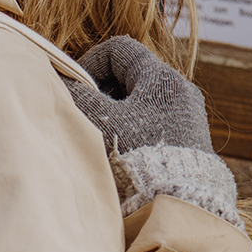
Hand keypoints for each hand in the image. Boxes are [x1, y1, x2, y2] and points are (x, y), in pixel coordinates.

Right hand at [65, 37, 237, 224]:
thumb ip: (80, 97)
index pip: (120, 49)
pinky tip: (123, 156)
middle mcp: (181, 91)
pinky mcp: (189, 142)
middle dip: (103, 93)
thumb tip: (61, 80)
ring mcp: (187, 116)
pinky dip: (134, 132)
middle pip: (131, 76)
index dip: (91, 62)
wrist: (178, 201)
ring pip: (141, 103)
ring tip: (103, 141)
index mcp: (163, 77)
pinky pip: (154, 124)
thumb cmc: (138, 156)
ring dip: (117, 116)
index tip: (78, 89)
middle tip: (88, 118)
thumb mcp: (102, 122)